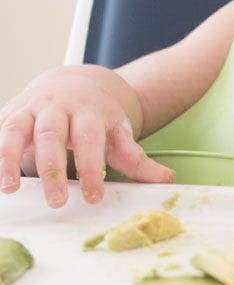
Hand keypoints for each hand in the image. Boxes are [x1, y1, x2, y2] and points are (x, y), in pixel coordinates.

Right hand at [0, 65, 174, 207]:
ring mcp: (31, 108)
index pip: (91, 139)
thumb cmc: (97, 116)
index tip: (93, 196)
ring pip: (17, 130)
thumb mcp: (118, 132)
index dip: (92, 168)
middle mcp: (58, 107)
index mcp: (89, 111)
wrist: (74, 83)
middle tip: (56, 201)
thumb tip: (166, 180)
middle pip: (53, 135)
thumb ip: (136, 158)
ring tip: (9, 189)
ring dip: (9, 158)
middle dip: (53, 169)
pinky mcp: (10, 113)